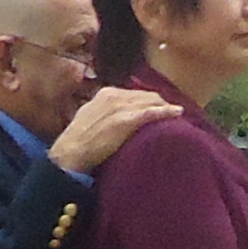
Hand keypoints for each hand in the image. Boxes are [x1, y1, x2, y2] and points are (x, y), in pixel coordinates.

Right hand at [48, 86, 174, 176]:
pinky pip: (150, 112)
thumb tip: (117, 119)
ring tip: (178, 113)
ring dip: (165, 106)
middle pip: (145, 95)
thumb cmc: (78, 143)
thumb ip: (105, 115)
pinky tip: (178, 113)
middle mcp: (113, 95)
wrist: (69, 154)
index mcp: (105, 94)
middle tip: (173, 112)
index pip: (133, 93)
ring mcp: (120, 107)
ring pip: (150, 101)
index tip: (158, 107)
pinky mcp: (125, 120)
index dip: (148, 100)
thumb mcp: (90, 120)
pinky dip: (165, 112)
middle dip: (159, 102)